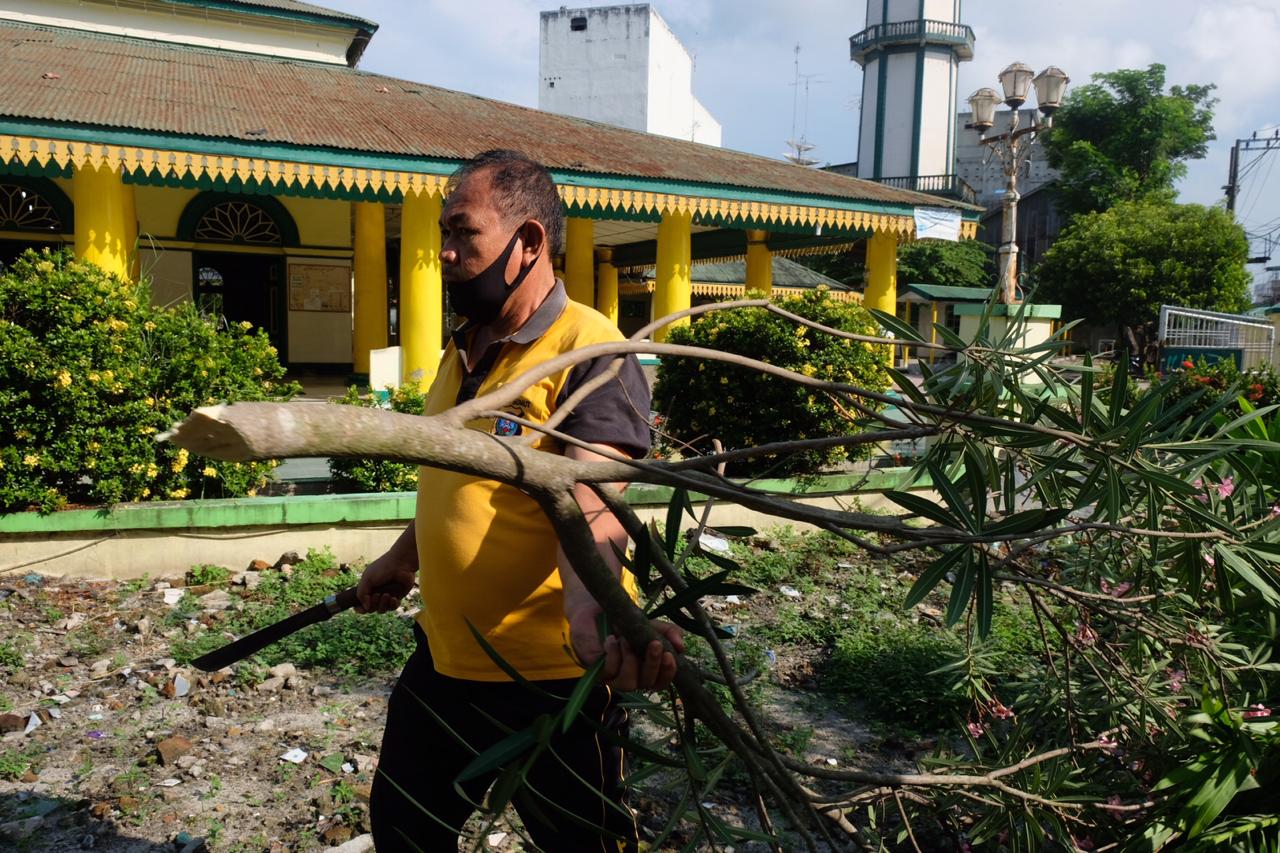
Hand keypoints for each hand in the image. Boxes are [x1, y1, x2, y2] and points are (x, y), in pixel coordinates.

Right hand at [355, 552, 416, 613]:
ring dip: (382, 604)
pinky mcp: (397, 597)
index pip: (361, 604)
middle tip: (377, 594)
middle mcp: (376, 594)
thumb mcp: (367, 579)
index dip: (360, 609)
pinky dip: (392, 605)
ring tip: (386, 594)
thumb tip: (366, 608)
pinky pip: (393, 608)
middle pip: (371, 609)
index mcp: (367, 589)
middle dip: (373, 604)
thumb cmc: (383, 568)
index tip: (361, 608)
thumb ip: (362, 594)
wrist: (401, 563)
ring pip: (382, 610)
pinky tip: (393, 598)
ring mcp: (387, 596)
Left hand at [569, 610, 684, 690]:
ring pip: (629, 684)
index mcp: (647, 670)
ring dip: (630, 660)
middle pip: (648, 683)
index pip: (662, 682)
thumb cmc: (626, 624)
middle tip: (654, 643)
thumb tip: (681, 647)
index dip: (668, 673)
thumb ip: (669, 633)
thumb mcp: (651, 625)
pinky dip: (613, 655)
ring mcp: (615, 679)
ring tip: (626, 640)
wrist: (596, 614)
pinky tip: (611, 640)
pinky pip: (609, 672)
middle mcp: (633, 678)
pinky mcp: (598, 674)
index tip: (669, 655)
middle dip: (652, 664)